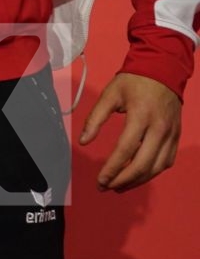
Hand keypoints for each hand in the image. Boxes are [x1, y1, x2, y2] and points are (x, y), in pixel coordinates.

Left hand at [79, 71, 182, 191]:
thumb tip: (83, 141)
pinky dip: (152, 172)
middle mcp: (159, 129)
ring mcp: (171, 135)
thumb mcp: (110, 95)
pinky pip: (166, 161)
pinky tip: (138, 176)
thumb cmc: (133, 82)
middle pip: (143, 164)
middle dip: (123, 180)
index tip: (100, 180)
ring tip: (119, 186)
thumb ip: (95, 118)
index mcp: (141, 117)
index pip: (125, 150)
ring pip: (156, 167)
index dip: (112, 168)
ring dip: (138, 180)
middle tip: (107, 187)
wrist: (163, 71)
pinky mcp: (176, 137)